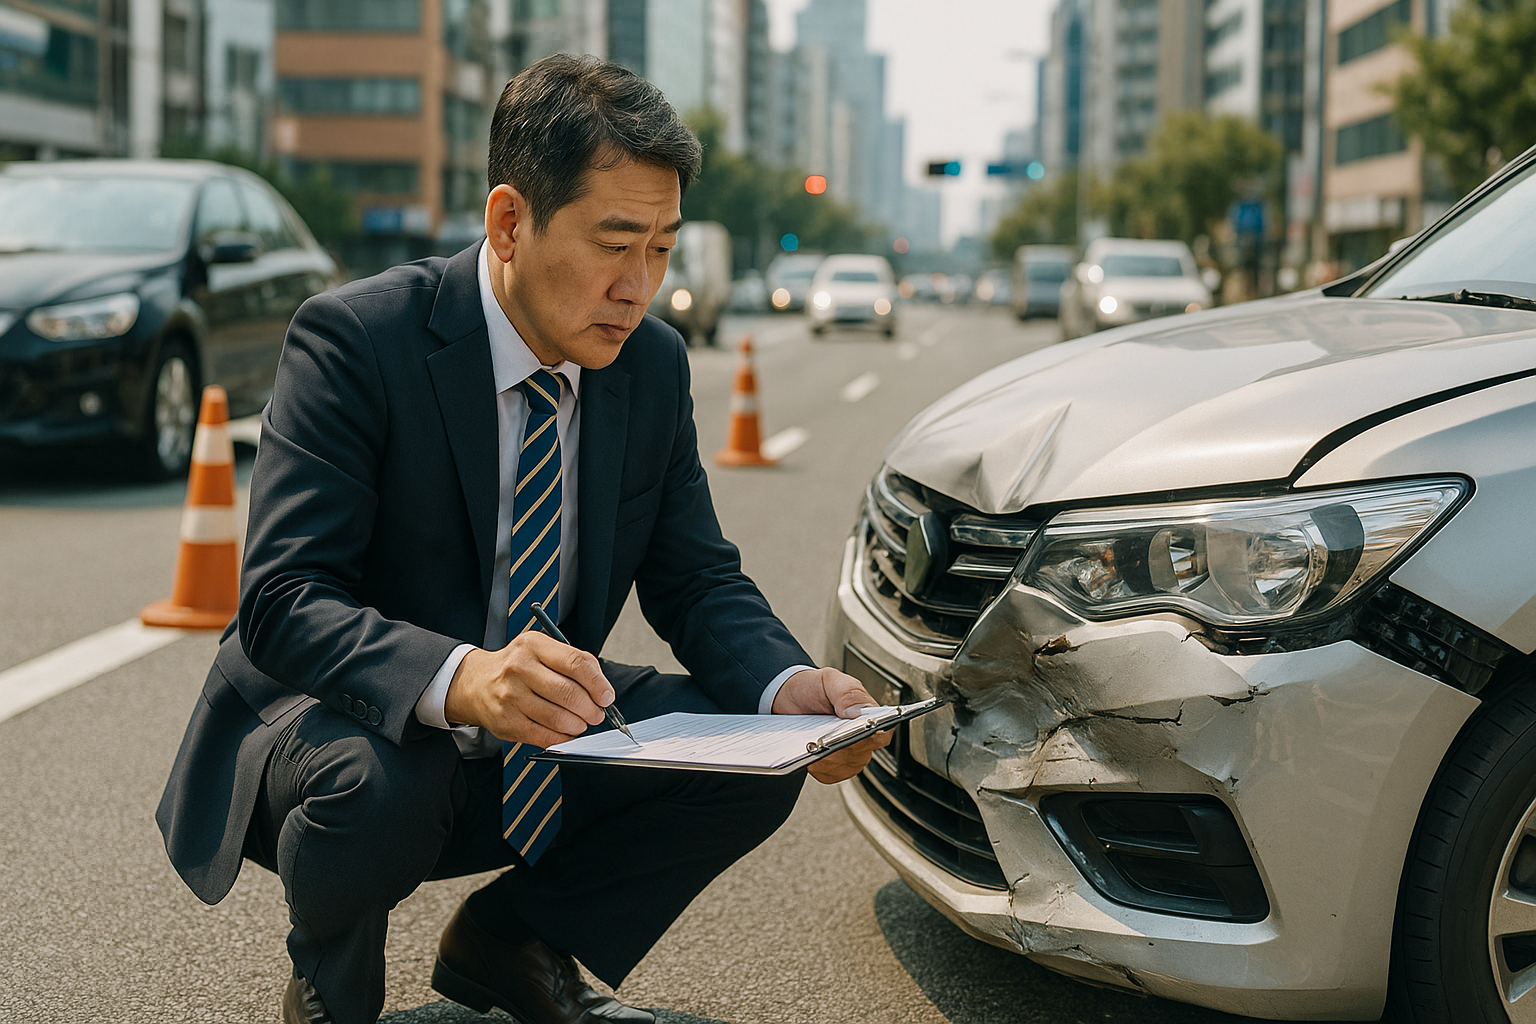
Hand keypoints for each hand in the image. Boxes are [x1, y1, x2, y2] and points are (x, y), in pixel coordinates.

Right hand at [444, 634, 612, 746]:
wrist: (476, 683)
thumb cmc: (517, 667)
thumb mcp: (542, 650)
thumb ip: (573, 662)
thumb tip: (602, 689)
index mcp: (533, 645)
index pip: (575, 663)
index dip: (597, 683)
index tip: (606, 696)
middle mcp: (519, 668)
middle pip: (569, 693)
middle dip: (591, 709)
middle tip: (596, 714)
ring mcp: (510, 696)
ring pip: (558, 718)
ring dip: (578, 725)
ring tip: (581, 723)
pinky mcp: (506, 722)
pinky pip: (544, 736)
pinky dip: (562, 738)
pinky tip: (566, 733)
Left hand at [772, 667, 890, 784]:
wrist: (788, 697)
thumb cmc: (813, 688)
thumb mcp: (829, 680)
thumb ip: (846, 692)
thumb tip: (856, 712)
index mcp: (869, 714)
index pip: (882, 733)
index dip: (870, 736)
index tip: (852, 734)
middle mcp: (863, 737)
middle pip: (861, 752)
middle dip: (841, 746)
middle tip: (821, 738)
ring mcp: (849, 754)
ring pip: (845, 766)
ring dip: (827, 757)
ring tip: (812, 743)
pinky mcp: (833, 767)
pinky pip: (830, 774)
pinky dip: (818, 766)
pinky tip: (809, 753)